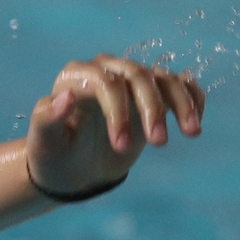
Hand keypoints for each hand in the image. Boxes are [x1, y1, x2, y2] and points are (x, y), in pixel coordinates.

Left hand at [24, 55, 204, 200]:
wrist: (71, 169)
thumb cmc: (54, 154)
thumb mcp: (43, 142)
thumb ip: (47, 119)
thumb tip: (64, 97)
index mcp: (77, 76)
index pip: (106, 82)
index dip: (118, 111)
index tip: (121, 147)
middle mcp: (107, 70)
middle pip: (139, 76)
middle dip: (152, 109)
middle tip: (160, 144)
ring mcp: (132, 80)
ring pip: (164, 78)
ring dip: (181, 103)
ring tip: (192, 132)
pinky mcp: (153, 94)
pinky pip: (180, 85)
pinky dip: (193, 98)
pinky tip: (196, 120)